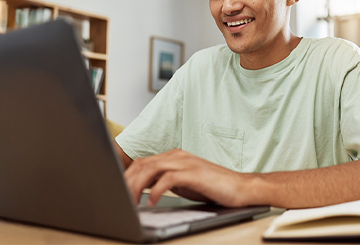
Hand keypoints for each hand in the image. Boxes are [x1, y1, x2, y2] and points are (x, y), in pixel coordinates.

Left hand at [124, 149, 255, 206]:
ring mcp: (185, 163)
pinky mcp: (194, 173)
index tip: (119, 189)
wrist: (241, 187)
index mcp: (173, 157)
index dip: (128, 175)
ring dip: (138, 185)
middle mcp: (177, 156)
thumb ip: (164, 181)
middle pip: (143, 164)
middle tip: (119, 196)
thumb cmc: (213, 186)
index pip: (143, 162)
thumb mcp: (183, 183)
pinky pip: (168, 179)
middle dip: (128, 180)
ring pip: (152, 169)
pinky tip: (151, 202)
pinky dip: (157, 190)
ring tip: (131, 200)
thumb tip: (143, 188)